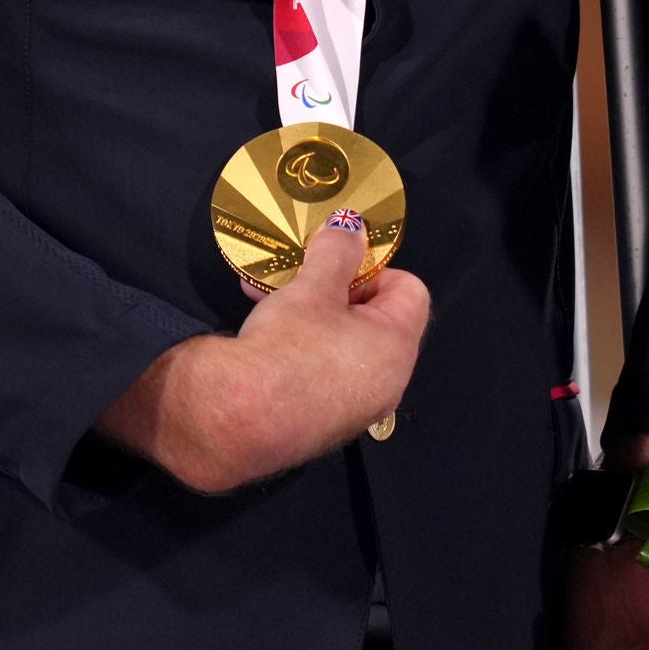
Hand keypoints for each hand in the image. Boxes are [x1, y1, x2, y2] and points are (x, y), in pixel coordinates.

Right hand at [93, 217, 429, 493]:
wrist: (238, 420)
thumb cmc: (287, 347)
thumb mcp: (313, 287)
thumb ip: (338, 251)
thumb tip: (351, 226)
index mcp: (398, 345)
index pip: (410, 289)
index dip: (373, 268)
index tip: (335, 265)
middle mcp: (389, 380)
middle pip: (376, 318)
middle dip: (335, 292)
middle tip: (301, 280)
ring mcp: (359, 406)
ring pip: (345, 345)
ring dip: (313, 318)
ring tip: (271, 300)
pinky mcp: (327, 423)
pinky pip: (327, 373)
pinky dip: (305, 351)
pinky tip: (267, 337)